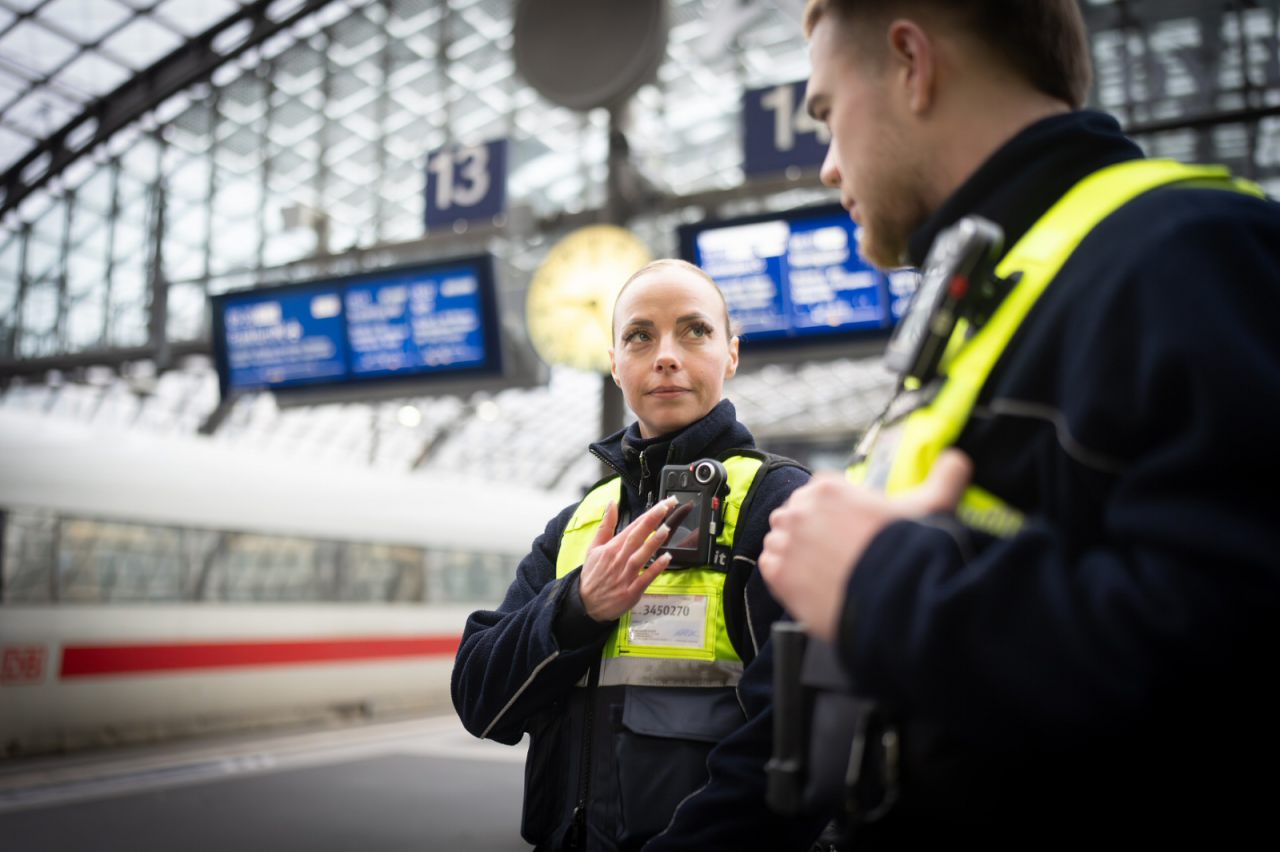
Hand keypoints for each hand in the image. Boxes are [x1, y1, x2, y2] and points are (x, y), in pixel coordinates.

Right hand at [579, 497, 677, 622]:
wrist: (585, 604)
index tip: (663, 504)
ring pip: (641, 556)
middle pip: (637, 536)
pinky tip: (666, 559)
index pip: (632, 526)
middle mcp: (618, 559)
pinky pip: (645, 578)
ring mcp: (625, 576)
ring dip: (653, 542)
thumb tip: (611, 503)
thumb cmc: (592, 575)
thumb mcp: (594, 548)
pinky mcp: (631, 592)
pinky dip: (655, 568)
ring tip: (666, 529)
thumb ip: (605, 525)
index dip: (649, 514)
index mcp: (611, 548)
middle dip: (653, 520)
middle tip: (667, 506)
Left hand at [759, 450, 972, 641]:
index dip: (834, 512)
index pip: (819, 492)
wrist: (894, 600)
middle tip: (837, 553)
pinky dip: (784, 574)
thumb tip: (958, 461)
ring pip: (781, 539)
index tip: (848, 529)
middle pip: (796, 514)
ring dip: (795, 551)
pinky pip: (770, 565)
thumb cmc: (910, 551)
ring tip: (823, 570)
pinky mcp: (777, 573)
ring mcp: (786, 541)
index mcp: (829, 488)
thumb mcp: (933, 506)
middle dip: (812, 529)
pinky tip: (809, 583)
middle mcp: (801, 509)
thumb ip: (945, 477)